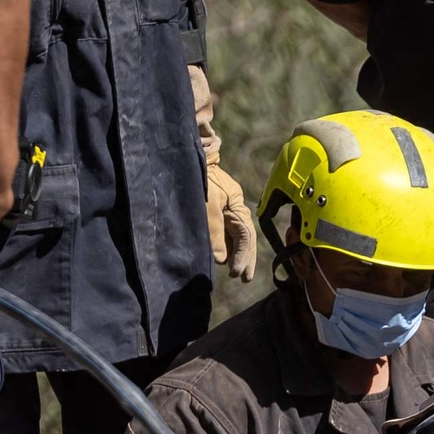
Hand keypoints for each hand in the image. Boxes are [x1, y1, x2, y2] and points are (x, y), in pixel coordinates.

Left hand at [205, 156, 259, 277]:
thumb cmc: (197, 177)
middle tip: (243, 278)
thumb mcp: (206, 204)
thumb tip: (220, 259)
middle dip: (245, 258)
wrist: (187, 155)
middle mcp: (233, 207)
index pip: (245, 235)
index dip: (242, 256)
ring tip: (236, 272)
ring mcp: (224, 207)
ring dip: (236, 253)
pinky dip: (226, 245)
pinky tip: (225, 258)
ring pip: (235, 235)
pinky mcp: (214, 208)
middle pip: (244, 237)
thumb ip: (213, 231)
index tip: (236, 273)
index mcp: (236, 204)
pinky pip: (224, 231)